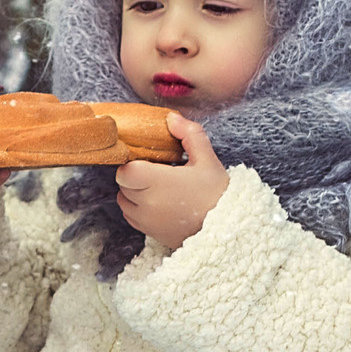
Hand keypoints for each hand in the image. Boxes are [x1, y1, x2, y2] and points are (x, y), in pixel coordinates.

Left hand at [115, 114, 226, 250]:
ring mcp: (147, 221)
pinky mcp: (150, 233)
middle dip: (135, 176)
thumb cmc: (217, 193)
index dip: (134, 163)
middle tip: (158, 173)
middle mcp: (147, 204)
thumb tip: (171, 118)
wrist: (227, 228)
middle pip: (123, 184)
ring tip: (158, 188)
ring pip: (124, 201)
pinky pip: (131, 217)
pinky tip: (159, 202)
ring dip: (134, 192)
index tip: (150, 161)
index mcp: (158, 183)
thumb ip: (189, 134)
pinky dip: (138, 208)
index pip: (125, 171)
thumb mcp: (207, 159)